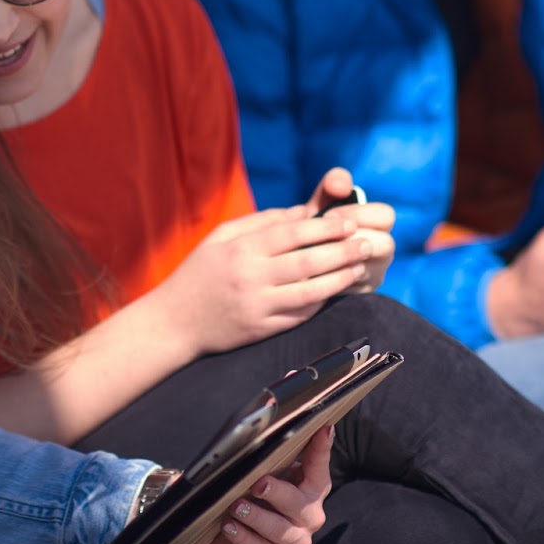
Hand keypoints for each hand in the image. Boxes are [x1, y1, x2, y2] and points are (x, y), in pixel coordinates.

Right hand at [150, 204, 375, 358]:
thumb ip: (260, 223)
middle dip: (343, 251)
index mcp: (240, 250)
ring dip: (340, 279)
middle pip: (308, 262)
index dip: (325, 227)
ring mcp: (258, 306)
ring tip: (361, 267)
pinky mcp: (262, 330)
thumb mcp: (220, 237)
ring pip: (310, 292)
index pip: (292, 234)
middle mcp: (250, 278)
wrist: (175, 322)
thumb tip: (303, 212)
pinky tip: (338, 290)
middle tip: (367, 243)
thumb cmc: (199, 272)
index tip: (349, 221)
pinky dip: (323, 302)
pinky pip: (300, 315)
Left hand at [200, 423, 332, 543]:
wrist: (253, 538)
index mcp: (311, 490)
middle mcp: (309, 516)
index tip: (323, 429)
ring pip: (281, 532)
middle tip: (258, 484)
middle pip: (299, 504)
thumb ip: (272, 455)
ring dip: (257, 519)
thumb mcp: (269, 475)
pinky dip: (245, 541)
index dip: (321, 449)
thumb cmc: (263, 499)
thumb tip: (265, 413)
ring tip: (235, 508)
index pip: (319, 467)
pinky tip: (229, 529)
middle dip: (278, 493)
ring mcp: (297, 541)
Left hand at [308, 168, 396, 292]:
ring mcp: (374, 274)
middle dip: (351, 238)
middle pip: (386, 243)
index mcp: (378, 225)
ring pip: (370, 268)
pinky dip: (331, 279)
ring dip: (341, 260)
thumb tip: (340, 186)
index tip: (329, 214)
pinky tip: (312, 273)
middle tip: (323, 236)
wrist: (299, 258)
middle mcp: (382, 250)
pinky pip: (353, 289)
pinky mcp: (361, 294)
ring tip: (316, 255)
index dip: (358, 213)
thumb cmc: (316, 225)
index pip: (385, 215)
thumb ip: (332, 187)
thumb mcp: (323, 203)